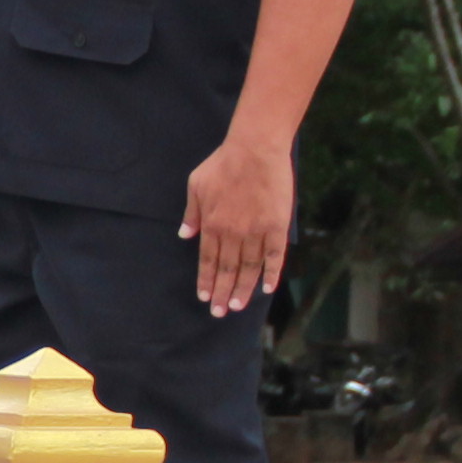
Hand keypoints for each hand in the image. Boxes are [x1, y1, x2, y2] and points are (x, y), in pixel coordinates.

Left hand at [181, 133, 292, 315]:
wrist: (255, 149)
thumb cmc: (223, 163)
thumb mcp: (196, 185)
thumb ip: (192, 213)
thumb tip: (185, 235)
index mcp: (212, 224)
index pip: (207, 260)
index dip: (206, 281)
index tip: (204, 297)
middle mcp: (232, 232)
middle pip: (226, 270)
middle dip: (221, 293)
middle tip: (219, 313)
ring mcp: (256, 231)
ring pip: (249, 268)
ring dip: (242, 289)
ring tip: (236, 306)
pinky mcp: (277, 226)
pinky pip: (274, 256)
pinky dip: (271, 273)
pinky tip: (267, 288)